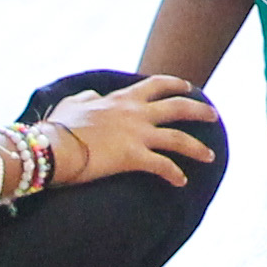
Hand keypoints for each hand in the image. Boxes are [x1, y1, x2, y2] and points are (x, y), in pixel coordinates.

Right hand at [47, 77, 222, 188]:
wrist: (52, 146)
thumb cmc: (58, 127)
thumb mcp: (72, 103)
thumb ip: (87, 98)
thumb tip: (94, 95)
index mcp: (122, 99)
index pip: (156, 85)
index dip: (175, 84)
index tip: (188, 87)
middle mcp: (135, 113)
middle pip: (178, 107)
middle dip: (199, 111)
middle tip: (214, 116)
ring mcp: (137, 134)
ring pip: (179, 139)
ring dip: (197, 147)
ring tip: (210, 156)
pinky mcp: (133, 157)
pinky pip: (163, 166)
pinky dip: (175, 174)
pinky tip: (181, 182)